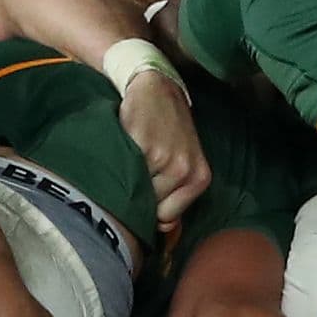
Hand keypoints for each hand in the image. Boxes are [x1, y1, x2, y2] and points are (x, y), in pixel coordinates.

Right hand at [117, 70, 209, 221]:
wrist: (157, 88)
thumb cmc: (169, 129)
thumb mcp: (183, 161)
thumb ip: (176, 196)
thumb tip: (163, 228)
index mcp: (199, 178)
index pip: (167, 218)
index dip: (151, 209)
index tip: (144, 193)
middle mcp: (185, 169)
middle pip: (150, 207)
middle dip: (139, 196)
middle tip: (135, 173)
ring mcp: (163, 157)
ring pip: (135, 191)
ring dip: (126, 180)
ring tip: (129, 160)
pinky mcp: (142, 144)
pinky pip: (123, 170)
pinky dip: (117, 164)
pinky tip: (122, 149)